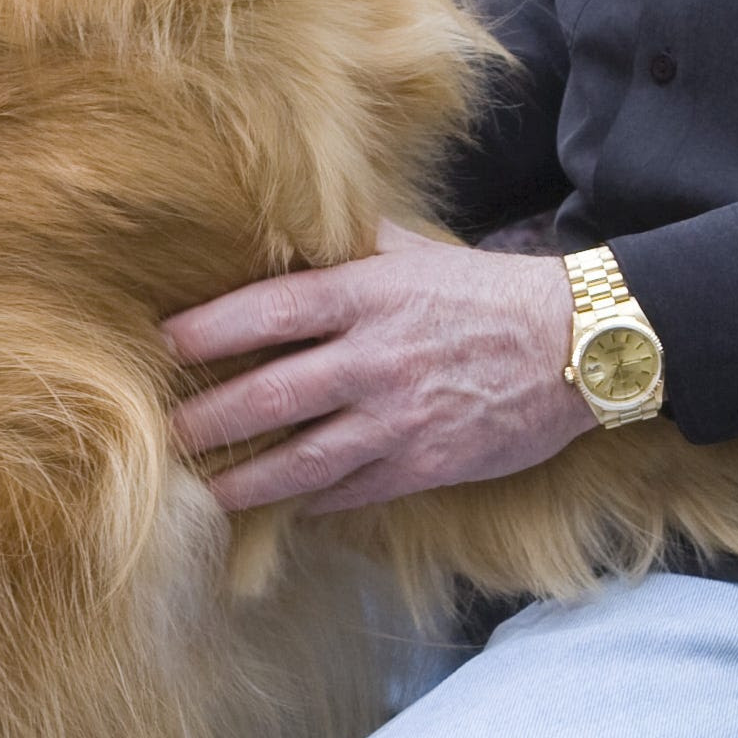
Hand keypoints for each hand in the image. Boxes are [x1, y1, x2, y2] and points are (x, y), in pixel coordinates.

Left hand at [162, 225, 591, 515]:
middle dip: (209, 418)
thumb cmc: (483, 292)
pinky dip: (311, 502)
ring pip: (303, 459)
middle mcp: (375, 359)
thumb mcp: (413, 251)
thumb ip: (347, 246)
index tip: (164, 341)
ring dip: (245, 479)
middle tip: (163, 432)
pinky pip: (352, 491)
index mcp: (368, 296)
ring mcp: (399, 419)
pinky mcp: (425, 465)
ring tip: (203, 490)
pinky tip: (281, 508)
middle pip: (272, 394)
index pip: (271, 310)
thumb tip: (283, 229)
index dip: (211, 328)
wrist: (574, 344)